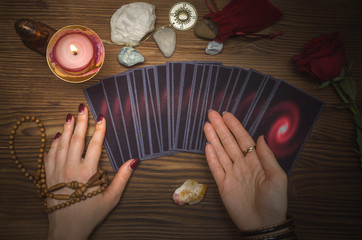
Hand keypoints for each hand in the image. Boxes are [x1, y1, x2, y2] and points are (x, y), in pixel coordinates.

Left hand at [44, 103, 138, 239]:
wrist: (66, 229)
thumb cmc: (90, 214)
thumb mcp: (111, 199)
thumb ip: (122, 179)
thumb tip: (133, 161)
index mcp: (87, 173)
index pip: (94, 145)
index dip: (99, 129)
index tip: (101, 117)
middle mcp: (71, 168)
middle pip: (76, 139)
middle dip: (80, 122)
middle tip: (82, 107)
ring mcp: (57, 171)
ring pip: (61, 144)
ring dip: (66, 128)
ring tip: (70, 115)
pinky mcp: (48, 177)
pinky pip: (49, 155)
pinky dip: (53, 144)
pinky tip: (57, 135)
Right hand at [203, 110, 286, 230]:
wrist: (263, 223)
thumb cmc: (274, 202)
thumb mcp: (277, 177)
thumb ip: (267, 156)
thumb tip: (261, 137)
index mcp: (256, 161)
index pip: (243, 139)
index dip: (235, 127)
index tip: (227, 115)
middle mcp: (242, 165)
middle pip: (229, 143)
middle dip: (220, 128)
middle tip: (212, 114)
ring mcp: (232, 174)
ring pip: (221, 152)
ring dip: (214, 139)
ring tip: (206, 125)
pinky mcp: (223, 185)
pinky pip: (216, 168)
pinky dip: (211, 157)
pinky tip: (207, 146)